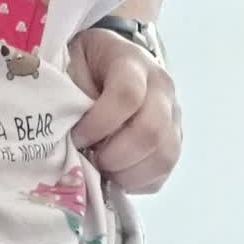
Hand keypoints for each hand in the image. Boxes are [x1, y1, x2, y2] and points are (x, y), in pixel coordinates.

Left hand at [65, 27, 181, 194]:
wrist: (108, 61)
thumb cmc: (85, 65)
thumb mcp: (71, 65)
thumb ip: (71, 94)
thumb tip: (70, 132)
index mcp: (132, 62)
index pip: (127, 95)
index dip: (99, 124)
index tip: (77, 136)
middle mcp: (161, 88)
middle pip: (151, 131)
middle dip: (115, 155)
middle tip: (91, 158)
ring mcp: (173, 115)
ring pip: (163, 156)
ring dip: (127, 173)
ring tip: (102, 168)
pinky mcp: (174, 140)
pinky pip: (163, 171)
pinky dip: (137, 181)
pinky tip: (115, 173)